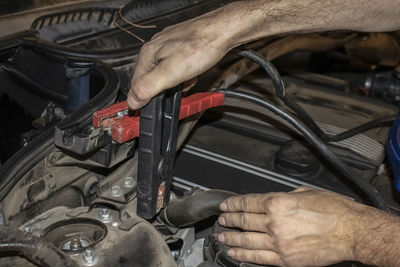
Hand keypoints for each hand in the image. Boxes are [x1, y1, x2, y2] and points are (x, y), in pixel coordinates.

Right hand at [127, 6, 237, 109]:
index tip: (150, 108)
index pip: (136, 84)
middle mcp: (156, 48)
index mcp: (148, 54)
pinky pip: (178, 66)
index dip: (143, 98)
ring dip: (176, 83)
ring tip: (187, 81)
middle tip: (176, 91)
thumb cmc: (200, 47)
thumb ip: (148, 87)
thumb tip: (132, 100)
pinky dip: (185, 74)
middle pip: (151, 78)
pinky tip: (193, 73)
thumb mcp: (170, 73)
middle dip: (164, 90)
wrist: (223, 31)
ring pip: (166, 73)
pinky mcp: (183, 46)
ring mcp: (170, 46)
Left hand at [217, 186, 372, 265]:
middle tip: (222, 220)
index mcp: (278, 202)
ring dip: (232, 239)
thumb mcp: (304, 193)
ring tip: (223, 237)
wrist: (351, 232)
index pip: (247, 202)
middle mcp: (274, 222)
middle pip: (243, 221)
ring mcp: (278, 243)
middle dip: (229, 220)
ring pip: (246, 240)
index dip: (233, 204)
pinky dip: (244, 256)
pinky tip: (235, 254)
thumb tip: (272, 201)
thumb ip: (284, 197)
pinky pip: (258, 258)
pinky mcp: (285, 259)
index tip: (226, 206)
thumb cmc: (334, 210)